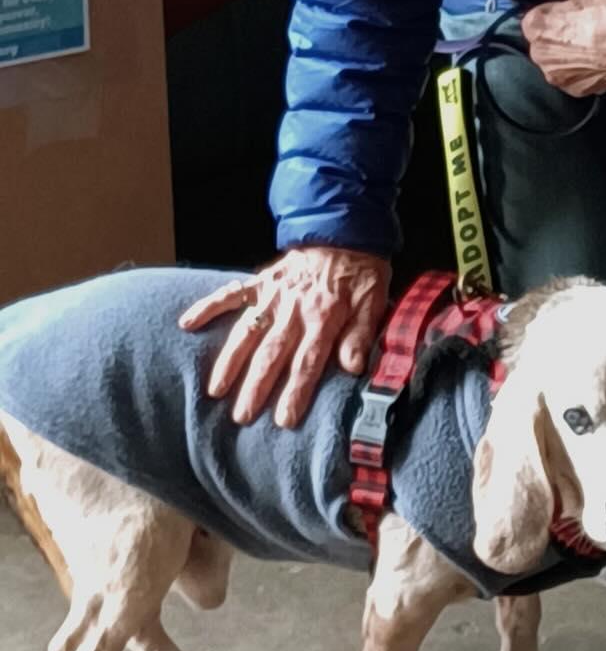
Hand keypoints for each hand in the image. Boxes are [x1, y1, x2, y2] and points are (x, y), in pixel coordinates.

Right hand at [179, 248, 391, 427]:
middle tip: (242, 417)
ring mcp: (273, 295)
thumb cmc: (361, 272)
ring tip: (215, 390)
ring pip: (247, 331)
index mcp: (324, 317)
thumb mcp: (374, 301)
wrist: (346, 231)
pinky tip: (186, 324)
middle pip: (272, 353)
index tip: (284, 420)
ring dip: (230, 361)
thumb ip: (361, 334)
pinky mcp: (261, 281)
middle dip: (256, 387)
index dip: (296, 391)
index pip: (308, 361)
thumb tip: (354, 367)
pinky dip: (207, 307)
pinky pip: (231, 294)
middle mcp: (294, 309)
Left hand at [520, 0, 605, 96]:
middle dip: (556, 36)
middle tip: (580, 28)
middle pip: (542, 43)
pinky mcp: (575, 90)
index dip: (551, 13)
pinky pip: (573, 76)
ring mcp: (557, 76)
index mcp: (537, 27)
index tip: (564, 11)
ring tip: (591, 45)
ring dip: (568, 55)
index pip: (533, 17)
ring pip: (556, 62)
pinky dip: (582, 70)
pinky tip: (597, 60)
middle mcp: (540, 55)